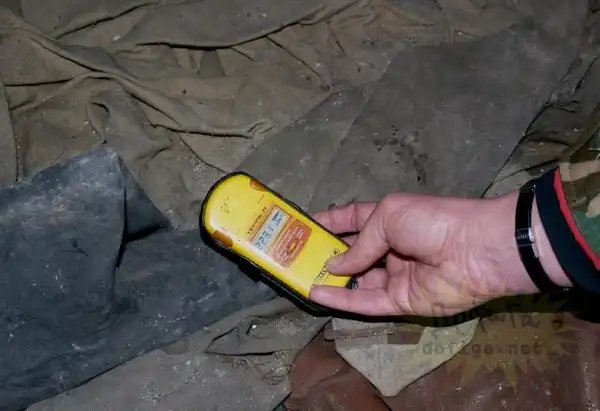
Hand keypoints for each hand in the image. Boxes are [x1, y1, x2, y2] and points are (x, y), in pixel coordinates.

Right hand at [309, 191, 569, 316]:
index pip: (352, 218)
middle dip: (325, 253)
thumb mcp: (388, 217)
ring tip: (298, 277)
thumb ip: (359, 244)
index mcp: (388, 218)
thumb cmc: (431, 221)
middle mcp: (390, 247)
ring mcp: (394, 276)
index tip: (302, 225)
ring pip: (356, 281)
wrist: (475, 249)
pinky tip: (316, 294)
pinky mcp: (400, 301)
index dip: (329, 221)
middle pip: (352, 252)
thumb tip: (334, 266)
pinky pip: (366, 302)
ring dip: (329, 279)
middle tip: (294, 255)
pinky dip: (341, 300)